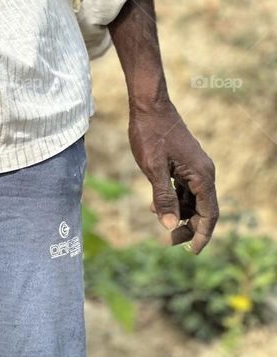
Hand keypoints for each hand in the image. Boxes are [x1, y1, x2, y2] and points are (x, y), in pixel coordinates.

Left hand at [128, 98, 217, 253]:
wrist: (148, 104)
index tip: (192, 252)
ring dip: (181, 214)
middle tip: (170, 241)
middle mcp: (203, 172)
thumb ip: (162, 197)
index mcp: (201, 175)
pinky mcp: (184, 162)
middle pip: (203, 209)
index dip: (202, 235)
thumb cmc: (150, 133)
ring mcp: (194, 167)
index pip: (209, 214)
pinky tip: (156, 206)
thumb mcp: (153, 168)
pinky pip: (184, 188)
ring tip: (162, 225)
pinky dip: (174, 200)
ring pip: (193, 199)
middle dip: (190, 227)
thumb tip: (170, 226)